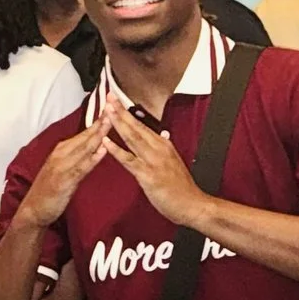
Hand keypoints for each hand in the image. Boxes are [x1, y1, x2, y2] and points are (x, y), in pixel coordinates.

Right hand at [16, 108, 111, 230]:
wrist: (34, 209)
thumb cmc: (50, 190)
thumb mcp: (63, 169)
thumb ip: (78, 157)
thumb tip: (95, 146)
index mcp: (61, 150)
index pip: (84, 133)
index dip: (98, 120)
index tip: (111, 107)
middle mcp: (61, 154)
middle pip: (85, 136)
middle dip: (100, 122)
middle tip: (114, 107)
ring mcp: (62, 166)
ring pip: (84, 148)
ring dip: (98, 135)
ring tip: (111, 122)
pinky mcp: (64, 181)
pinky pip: (81, 167)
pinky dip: (92, 158)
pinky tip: (102, 150)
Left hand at [101, 93, 204, 226]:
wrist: (192, 204)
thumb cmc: (181, 187)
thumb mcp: (173, 161)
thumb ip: (165, 148)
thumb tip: (162, 135)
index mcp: (163, 144)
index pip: (142, 124)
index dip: (128, 112)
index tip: (118, 100)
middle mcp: (158, 148)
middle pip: (136, 126)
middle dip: (121, 111)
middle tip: (109, 96)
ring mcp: (152, 160)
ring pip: (132, 138)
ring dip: (118, 123)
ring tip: (107, 111)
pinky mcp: (147, 175)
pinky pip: (129, 160)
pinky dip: (116, 150)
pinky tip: (106, 141)